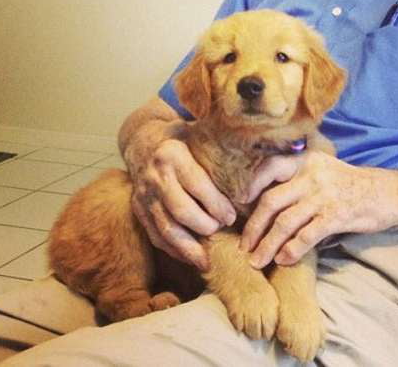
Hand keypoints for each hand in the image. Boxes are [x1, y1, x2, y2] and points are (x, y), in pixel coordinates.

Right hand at [125, 135, 235, 270]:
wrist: (144, 143)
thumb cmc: (183, 140)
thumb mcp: (198, 135)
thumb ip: (219, 150)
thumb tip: (259, 160)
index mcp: (173, 155)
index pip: (198, 185)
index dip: (217, 204)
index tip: (232, 216)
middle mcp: (156, 176)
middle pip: (182, 211)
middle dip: (205, 226)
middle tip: (224, 230)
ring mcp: (144, 195)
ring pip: (167, 229)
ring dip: (189, 248)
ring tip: (207, 261)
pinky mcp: (138, 210)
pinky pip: (156, 237)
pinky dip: (174, 251)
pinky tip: (191, 259)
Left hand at [240, 150, 389, 268]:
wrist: (387, 192)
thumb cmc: (350, 184)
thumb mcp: (323, 168)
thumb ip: (298, 177)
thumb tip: (265, 199)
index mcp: (306, 161)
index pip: (270, 167)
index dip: (251, 184)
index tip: (239, 203)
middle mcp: (311, 175)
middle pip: (271, 200)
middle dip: (253, 226)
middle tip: (244, 245)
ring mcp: (324, 196)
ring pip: (284, 223)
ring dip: (267, 245)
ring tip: (257, 260)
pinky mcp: (336, 216)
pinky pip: (305, 236)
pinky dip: (291, 251)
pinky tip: (283, 260)